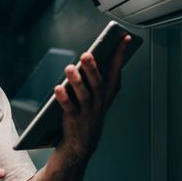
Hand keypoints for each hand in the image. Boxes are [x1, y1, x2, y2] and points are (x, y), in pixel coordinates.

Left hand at [54, 34, 130, 158]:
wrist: (83, 142)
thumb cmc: (89, 112)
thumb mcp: (99, 95)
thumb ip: (98, 76)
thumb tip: (93, 54)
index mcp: (107, 93)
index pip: (116, 71)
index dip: (121, 55)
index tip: (124, 38)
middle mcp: (99, 101)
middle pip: (97, 83)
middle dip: (92, 69)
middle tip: (86, 55)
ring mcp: (87, 111)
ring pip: (83, 95)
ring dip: (76, 81)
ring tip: (69, 68)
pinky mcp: (74, 119)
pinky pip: (68, 107)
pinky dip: (63, 98)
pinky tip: (58, 88)